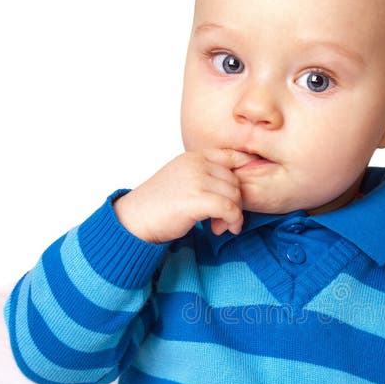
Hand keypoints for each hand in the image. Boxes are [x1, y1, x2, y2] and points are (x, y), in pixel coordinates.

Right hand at [113, 148, 256, 242]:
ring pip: (235, 195)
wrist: (134, 219)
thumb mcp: (183, 179)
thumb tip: (236, 187)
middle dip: (236, 202)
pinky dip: (232, 221)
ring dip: (233, 215)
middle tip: (224, 219)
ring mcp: (196, 180)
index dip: (248, 169)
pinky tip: (222, 229)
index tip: (250, 186)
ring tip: (219, 226)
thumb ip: (205, 176)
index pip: (232, 155)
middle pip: (237, 180)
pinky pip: (229, 208)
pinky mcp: (196, 199)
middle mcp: (196, 164)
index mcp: (194, 156)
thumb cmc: (158, 204)